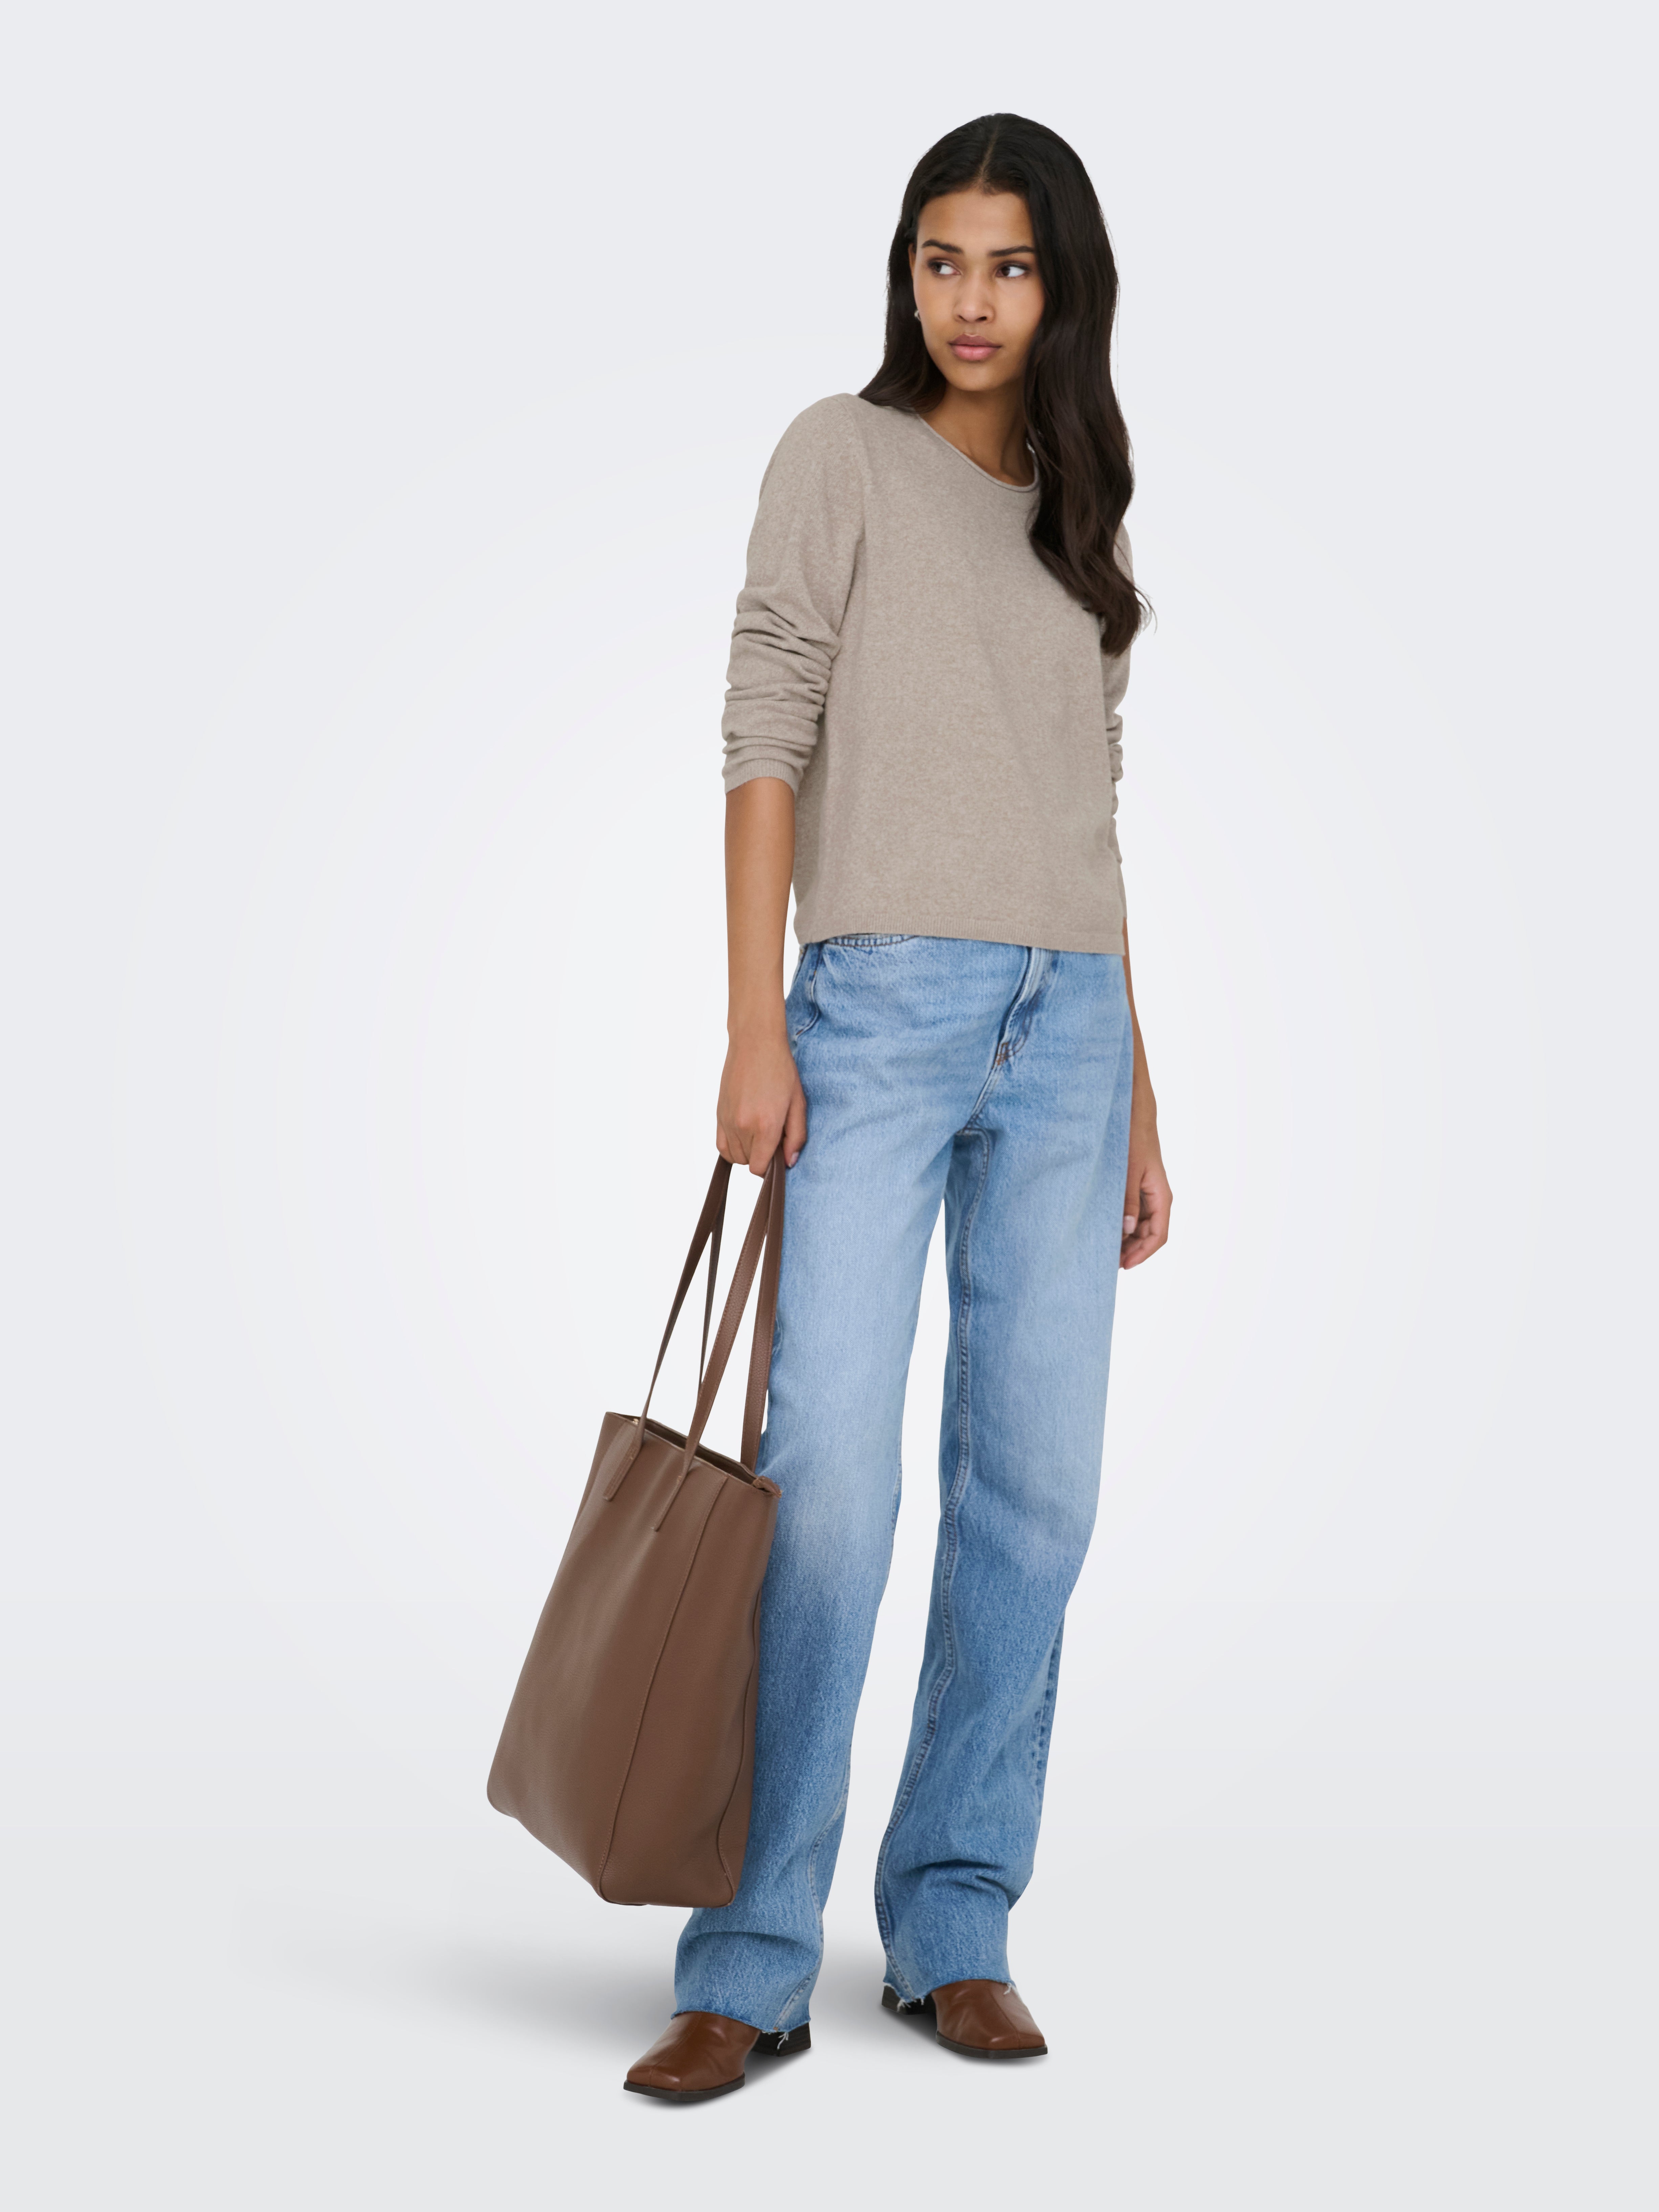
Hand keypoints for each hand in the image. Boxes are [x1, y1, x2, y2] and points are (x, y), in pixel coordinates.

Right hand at [717, 1023, 806, 1175]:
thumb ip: (796, 1136)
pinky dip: (732, 1147)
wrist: (755, 1043)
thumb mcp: (798, 1103)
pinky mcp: (718, 1114)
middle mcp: (742, 1126)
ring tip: (759, 1131)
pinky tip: (745, 1134)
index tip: (779, 1152)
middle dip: (762, 1156)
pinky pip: (721, 1146)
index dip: (771, 1166)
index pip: (759, 1168)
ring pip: (734, 1156)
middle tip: (773, 1135)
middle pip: (748, 1162)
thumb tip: (789, 1162)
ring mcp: (727, 1120)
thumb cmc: (780, 1070)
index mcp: (765, 1125)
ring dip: (748, 1151)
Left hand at [1121, 1120, 1170, 1268]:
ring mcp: (1147, 1195)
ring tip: (1106, 1249)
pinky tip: (1108, 1230)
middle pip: (1149, 1234)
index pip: (1158, 1235)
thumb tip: (1127, 1230)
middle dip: (1133, 1250)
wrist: (1133, 1116)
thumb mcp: (1128, 1171)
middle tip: (1109, 1261)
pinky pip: (1133, 1214)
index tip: (1124, 1265)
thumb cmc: (1133, 1139)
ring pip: (1141, 1226)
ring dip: (1127, 1240)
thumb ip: (1128, 1201)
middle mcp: (1157, 1198)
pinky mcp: (1137, 1189)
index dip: (1143, 1253)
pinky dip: (1123, 1225)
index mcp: (1161, 1196)